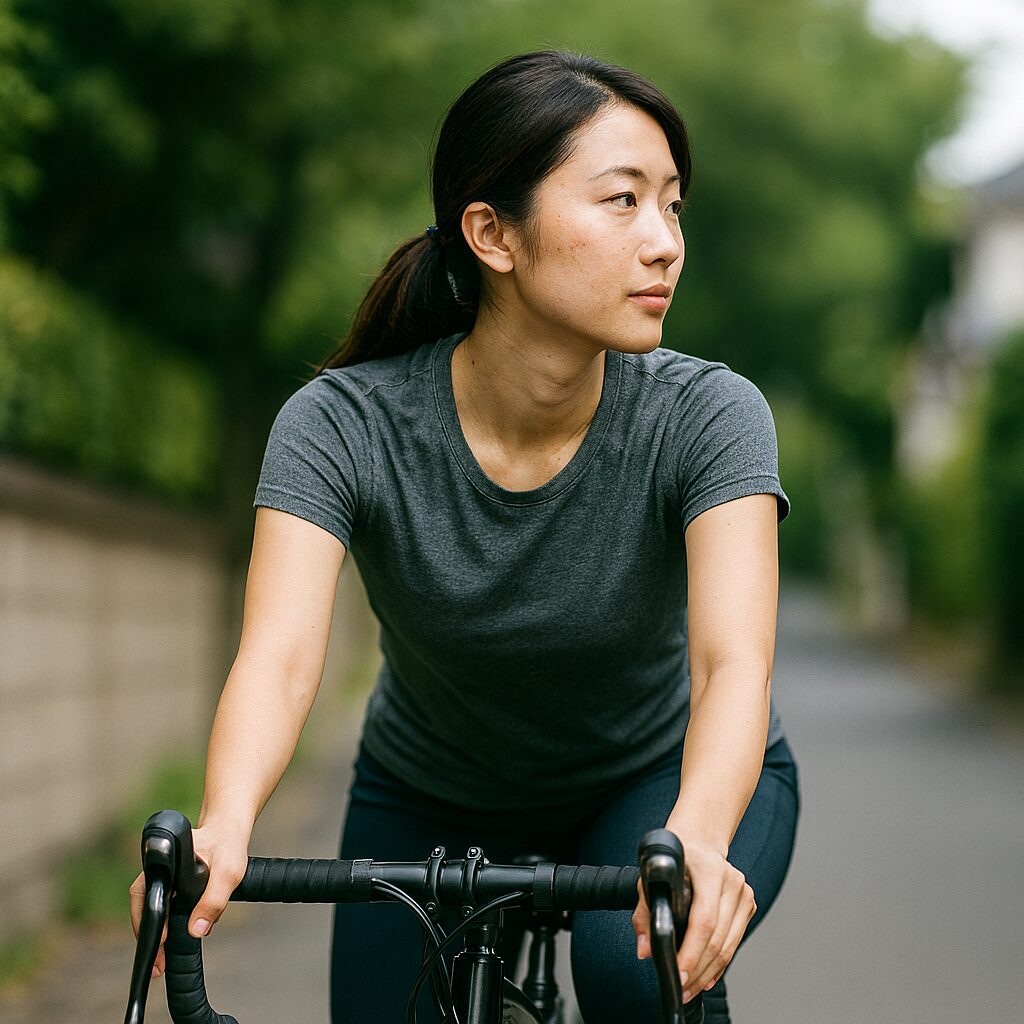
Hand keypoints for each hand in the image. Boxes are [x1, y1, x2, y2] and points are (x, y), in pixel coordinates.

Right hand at [129, 821, 250, 977]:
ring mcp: (163, 879)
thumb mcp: (228, 872)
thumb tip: (196, 931)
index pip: (144, 897)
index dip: (148, 923)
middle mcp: (157, 871)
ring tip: (162, 961)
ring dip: (158, 934)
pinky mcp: (171, 888)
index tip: (159, 943)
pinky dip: (168, 926)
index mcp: (164, 862)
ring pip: (154, 911)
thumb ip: (213, 900)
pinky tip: (174, 941)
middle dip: (151, 937)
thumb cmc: (227, 846)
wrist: (229, 833)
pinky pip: (164, 909)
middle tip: (158, 965)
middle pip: (145, 908)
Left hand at [632, 833, 755, 1003]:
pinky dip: (719, 963)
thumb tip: (645, 949)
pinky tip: (705, 976)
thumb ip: (645, 913)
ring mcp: (744, 893)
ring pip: (728, 946)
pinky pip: (734, 942)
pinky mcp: (748, 905)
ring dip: (708, 972)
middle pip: (718, 938)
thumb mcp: (652, 877)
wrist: (698, 842)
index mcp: (709, 869)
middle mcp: (732, 880)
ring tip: (690, 987)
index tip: (679, 973)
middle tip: (681, 988)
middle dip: (697, 969)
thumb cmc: (675, 858)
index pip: (705, 919)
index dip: (692, 951)